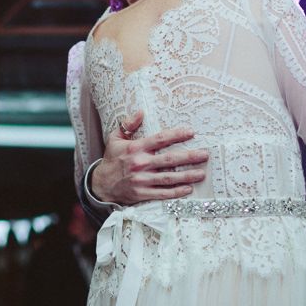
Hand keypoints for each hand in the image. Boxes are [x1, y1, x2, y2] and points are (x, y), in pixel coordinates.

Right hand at [91, 111, 208, 204]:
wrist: (101, 184)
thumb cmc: (112, 159)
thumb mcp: (115, 138)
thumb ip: (128, 124)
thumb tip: (141, 112)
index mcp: (135, 148)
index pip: (160, 139)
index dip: (176, 135)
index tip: (191, 132)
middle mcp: (140, 163)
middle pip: (169, 159)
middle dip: (189, 157)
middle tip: (205, 155)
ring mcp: (142, 180)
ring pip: (169, 177)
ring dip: (187, 176)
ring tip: (202, 173)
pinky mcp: (142, 194)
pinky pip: (163, 193)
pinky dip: (176, 192)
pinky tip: (188, 189)